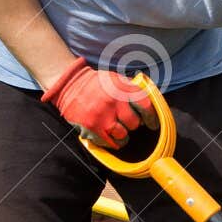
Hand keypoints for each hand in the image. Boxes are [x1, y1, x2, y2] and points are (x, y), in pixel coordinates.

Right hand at [40, 56, 158, 148]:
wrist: (69, 84)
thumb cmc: (96, 83)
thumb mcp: (116, 79)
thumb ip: (132, 90)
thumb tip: (151, 103)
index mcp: (122, 88)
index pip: (145, 106)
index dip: (151, 117)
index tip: (152, 123)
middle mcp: (113, 101)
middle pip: (134, 123)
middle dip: (133, 124)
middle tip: (127, 121)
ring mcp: (102, 115)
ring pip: (123, 134)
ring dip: (122, 134)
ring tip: (117, 128)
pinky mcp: (91, 127)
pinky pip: (109, 142)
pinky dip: (112, 141)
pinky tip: (109, 135)